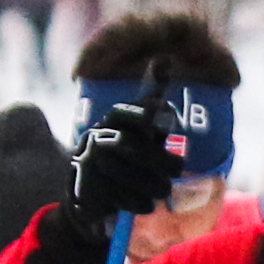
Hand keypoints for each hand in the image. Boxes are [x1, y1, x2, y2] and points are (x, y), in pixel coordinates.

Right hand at [66, 84, 184, 221]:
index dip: (146, 114)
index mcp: (111, 122)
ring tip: (163, 190)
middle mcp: (95, 137)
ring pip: (122, 171)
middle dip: (158, 159)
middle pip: (128, 145)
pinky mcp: (84, 187)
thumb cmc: (127, 159)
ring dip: (150, 183)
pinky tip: (146, 204)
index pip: (125, 112)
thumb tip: (163, 59)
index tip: (170, 120)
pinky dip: (135, 202)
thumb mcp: (144, 132)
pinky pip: (113, 195)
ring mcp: (86, 162)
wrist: (91, 197)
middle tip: (179, 169)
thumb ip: (155, 107)